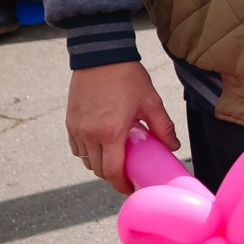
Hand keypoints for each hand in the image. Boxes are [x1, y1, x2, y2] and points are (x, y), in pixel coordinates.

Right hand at [67, 61, 179, 194]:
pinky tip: (102, 145)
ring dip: (100, 164)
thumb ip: (163, 127)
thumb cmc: (128, 77)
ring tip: (116, 158)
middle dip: (113, 176)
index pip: (112, 172)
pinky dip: (88, 153)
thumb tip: (173, 147)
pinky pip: (77, 148)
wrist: (101, 56)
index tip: (131, 187)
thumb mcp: (151, 101)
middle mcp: (89, 134)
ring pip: (86, 161)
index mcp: (110, 132)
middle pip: (98, 170)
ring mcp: (77, 129)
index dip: (121, 185)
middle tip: (127, 173)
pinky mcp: (70, 122)